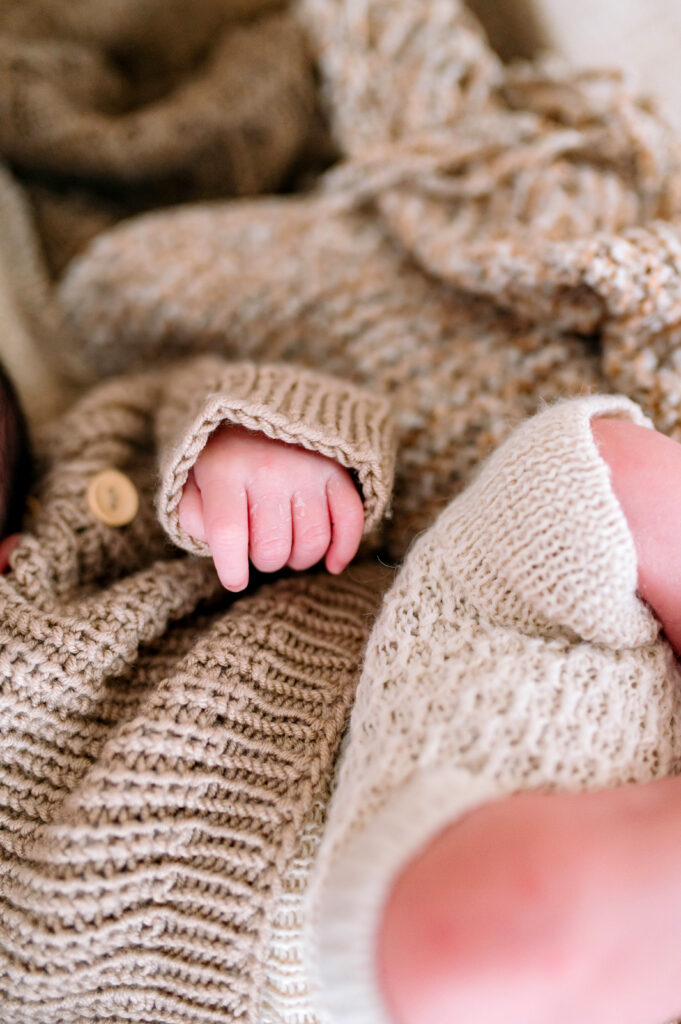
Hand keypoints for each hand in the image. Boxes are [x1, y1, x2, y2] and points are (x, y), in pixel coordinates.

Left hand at [178, 424, 364, 590]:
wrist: (258, 409)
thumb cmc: (222, 456)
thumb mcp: (190, 478)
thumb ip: (193, 516)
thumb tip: (218, 547)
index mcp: (226, 470)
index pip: (229, 534)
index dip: (232, 569)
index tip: (236, 580)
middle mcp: (269, 469)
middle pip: (273, 546)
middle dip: (266, 561)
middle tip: (260, 548)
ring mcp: (307, 470)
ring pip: (312, 541)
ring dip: (299, 558)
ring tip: (287, 547)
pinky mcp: (336, 472)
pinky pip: (349, 520)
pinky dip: (343, 549)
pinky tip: (331, 563)